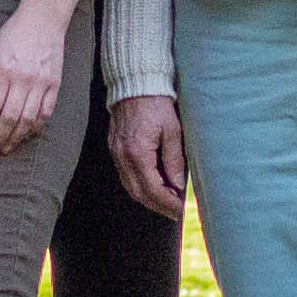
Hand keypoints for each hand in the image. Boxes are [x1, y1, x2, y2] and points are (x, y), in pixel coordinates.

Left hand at [0, 4, 66, 154]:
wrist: (43, 19)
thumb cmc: (12, 35)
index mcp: (4, 71)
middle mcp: (23, 79)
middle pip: (11, 118)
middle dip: (0, 138)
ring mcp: (41, 83)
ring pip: (29, 120)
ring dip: (17, 138)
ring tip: (8, 148)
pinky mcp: (55, 84)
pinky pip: (47, 112)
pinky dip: (37, 127)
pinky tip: (28, 135)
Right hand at [111, 92, 188, 213]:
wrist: (135, 84)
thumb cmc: (156, 103)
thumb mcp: (172, 130)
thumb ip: (174, 160)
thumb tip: (178, 185)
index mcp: (137, 153)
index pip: (152, 189)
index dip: (167, 203)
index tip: (180, 210)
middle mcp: (123, 157)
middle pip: (138, 193)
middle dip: (157, 206)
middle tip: (174, 212)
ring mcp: (116, 153)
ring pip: (130, 187)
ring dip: (147, 198)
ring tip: (166, 201)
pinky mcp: (115, 149)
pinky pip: (125, 175)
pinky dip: (138, 186)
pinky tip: (152, 186)